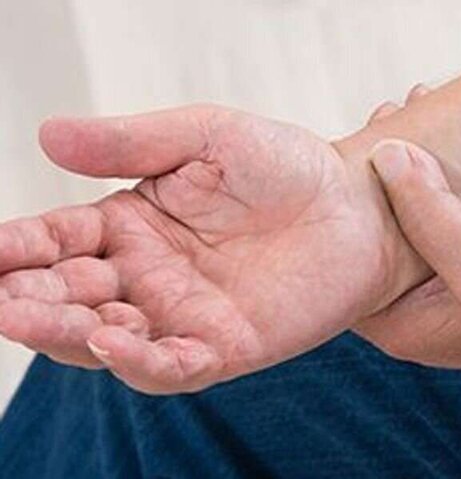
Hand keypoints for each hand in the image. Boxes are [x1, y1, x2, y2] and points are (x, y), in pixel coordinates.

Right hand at [0, 105, 422, 393]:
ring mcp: (185, 316)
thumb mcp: (207, 136)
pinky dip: (139, 359)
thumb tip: (47, 136)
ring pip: (108, 339)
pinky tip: (113, 339)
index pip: (58, 240)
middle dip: (29, 299)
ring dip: (66, 333)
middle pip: (71, 296)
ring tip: (30, 316)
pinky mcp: (226, 346)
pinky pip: (172, 364)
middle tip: (0, 296)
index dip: (16, 246)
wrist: (357, 203)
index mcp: (134, 225)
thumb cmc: (288, 166)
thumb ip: (132, 142)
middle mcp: (150, 276)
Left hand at [354, 140, 460, 435]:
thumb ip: (430, 214)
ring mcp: (434, 295)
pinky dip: (436, 187)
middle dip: (377, 176)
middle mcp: (407, 311)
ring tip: (416, 116)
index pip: (344, 256)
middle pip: (372, 234)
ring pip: (405, 224)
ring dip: (409, 175)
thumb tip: (386, 156)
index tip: (354, 146)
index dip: (342, 202)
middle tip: (388, 118)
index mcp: (395, 321)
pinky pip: (436, 225)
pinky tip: (444, 150)